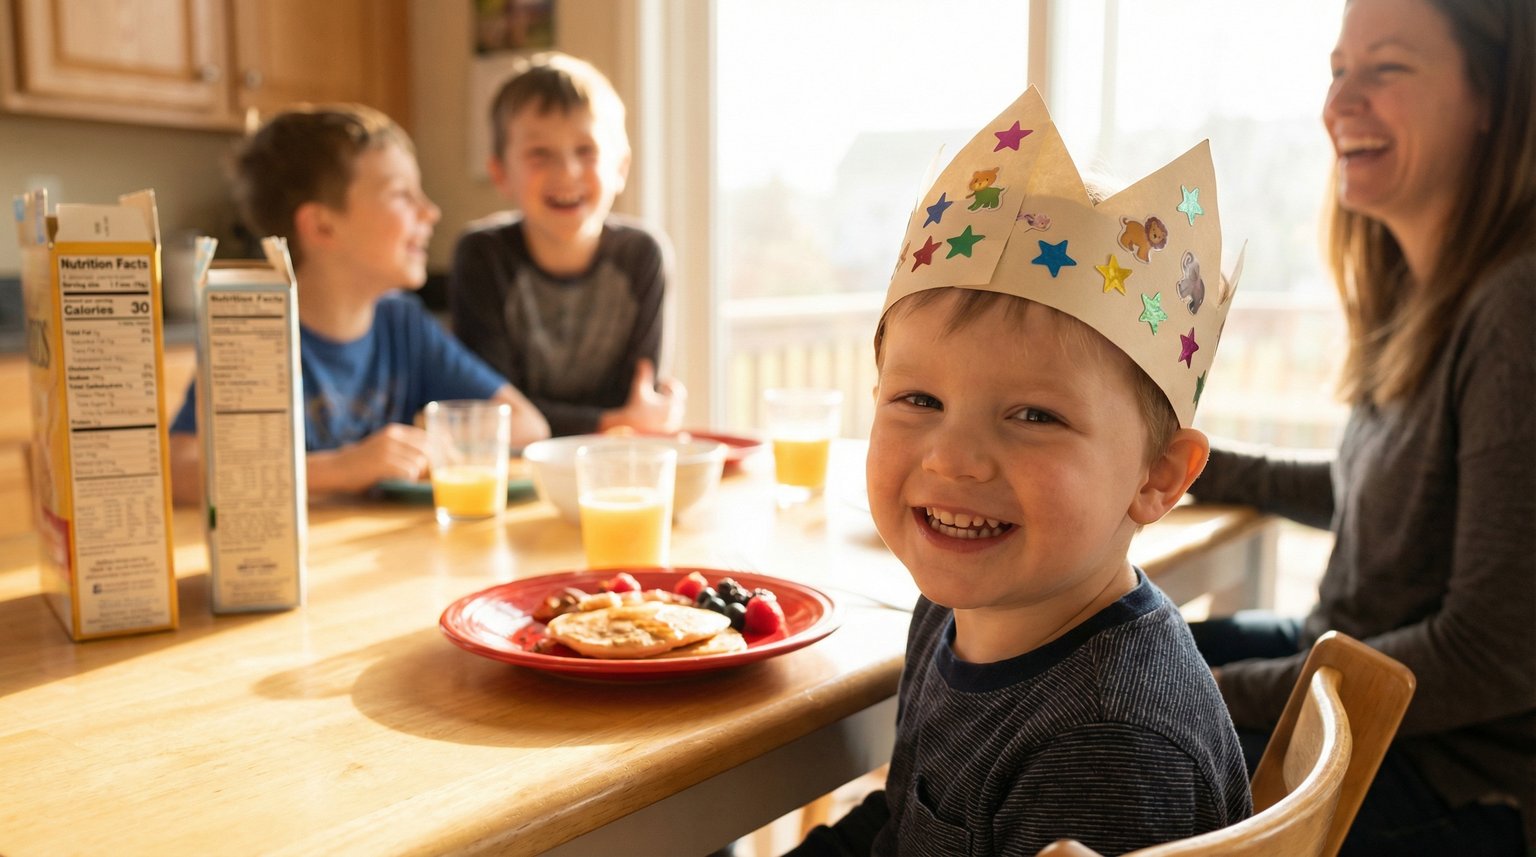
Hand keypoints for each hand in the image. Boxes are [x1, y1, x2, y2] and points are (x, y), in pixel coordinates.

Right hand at [307, 423, 430, 494]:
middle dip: (432, 466)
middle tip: (428, 477)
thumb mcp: (383, 448)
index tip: (448, 460)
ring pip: (419, 463)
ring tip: (403, 479)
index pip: (428, 437)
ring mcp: (388, 449)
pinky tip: (396, 481)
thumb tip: (434, 461)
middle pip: (428, 450)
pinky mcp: (383, 462)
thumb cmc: (362, 464)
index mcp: (395, 431)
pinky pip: (408, 472)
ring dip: (416, 475)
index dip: (441, 449)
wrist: (336, 469)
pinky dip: (407, 479)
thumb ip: (404, 449)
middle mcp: (393, 437)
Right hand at [600, 359, 686, 432]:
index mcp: (669, 405)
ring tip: (655, 405)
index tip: (661, 383)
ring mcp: (671, 426)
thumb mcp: (639, 390)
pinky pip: (672, 423)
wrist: (627, 428)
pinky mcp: (667, 434)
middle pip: (678, 402)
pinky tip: (655, 415)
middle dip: (669, 396)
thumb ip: (643, 375)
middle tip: (659, 392)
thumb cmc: (634, 407)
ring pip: (675, 413)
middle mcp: (673, 416)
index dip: (670, 385)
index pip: (678, 391)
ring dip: (668, 407)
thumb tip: (643, 361)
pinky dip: (666, 417)